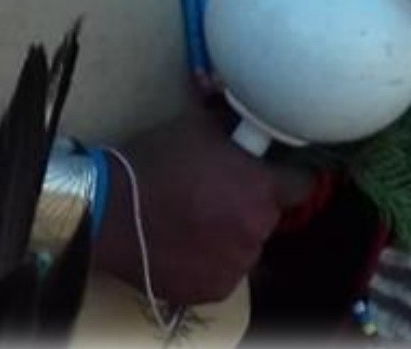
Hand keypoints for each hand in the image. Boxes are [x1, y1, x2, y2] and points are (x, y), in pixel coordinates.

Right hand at [92, 96, 310, 305]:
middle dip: (249, 205)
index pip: (301, 184)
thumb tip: (246, 119)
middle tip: (216, 195)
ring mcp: (236, 264)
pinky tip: (183, 246)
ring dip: (230, 235)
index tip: (270, 174)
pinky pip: (223, 272)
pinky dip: (209, 262)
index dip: (286, 177)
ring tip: (194, 222)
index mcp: (261, 187)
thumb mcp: (196, 126)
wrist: (108, 210)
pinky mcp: (214, 290)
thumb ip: (231, 126)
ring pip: (245, 246)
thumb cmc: (154, 161)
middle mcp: (257, 229)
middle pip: (268, 216)